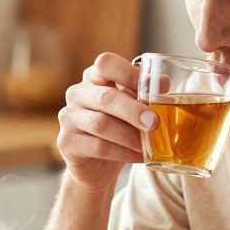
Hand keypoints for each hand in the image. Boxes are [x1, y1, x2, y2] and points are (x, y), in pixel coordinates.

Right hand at [56, 52, 156, 190]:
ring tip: (148, 145)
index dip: (129, 73)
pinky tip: (139, 156)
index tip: (152, 89)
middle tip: (154, 123)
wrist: (96, 166)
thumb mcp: (132, 108)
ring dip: (129, 135)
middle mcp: (77, 94)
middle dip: (133, 111)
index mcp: (94, 78)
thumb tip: (163, 82)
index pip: (105, 63)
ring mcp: (68, 117)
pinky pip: (98, 147)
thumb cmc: (118, 130)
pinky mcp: (66, 142)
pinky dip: (123, 153)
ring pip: (101, 124)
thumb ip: (144, 93)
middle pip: (105, 97)